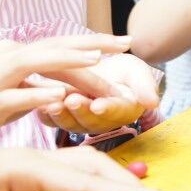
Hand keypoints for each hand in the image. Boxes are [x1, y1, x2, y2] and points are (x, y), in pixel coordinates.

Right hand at [0, 35, 132, 158]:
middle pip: (53, 47)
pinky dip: (36, 94)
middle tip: (125, 46)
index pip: (60, 44)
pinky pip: (11, 96)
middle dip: (91, 46)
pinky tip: (60, 96)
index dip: (94, 41)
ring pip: (33, 62)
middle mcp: (2, 60)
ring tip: (97, 60)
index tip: (126, 42)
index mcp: (13, 55)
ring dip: (66, 60)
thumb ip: (40, 88)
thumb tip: (72, 90)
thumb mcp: (13, 97)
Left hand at [35, 54, 159, 134]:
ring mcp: (78, 121)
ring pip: (68, 123)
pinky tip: (38, 102)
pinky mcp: (59, 117)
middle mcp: (100, 121)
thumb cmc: (121, 71)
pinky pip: (50, 120)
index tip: (99, 104)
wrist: (98, 67)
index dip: (107, 109)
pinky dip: (44, 113)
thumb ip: (145, 86)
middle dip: (80, 111)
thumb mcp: (137, 72)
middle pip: (90, 121)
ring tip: (53, 102)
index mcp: (122, 111)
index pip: (116, 112)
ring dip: (60, 113)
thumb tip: (152, 102)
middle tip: (72, 100)